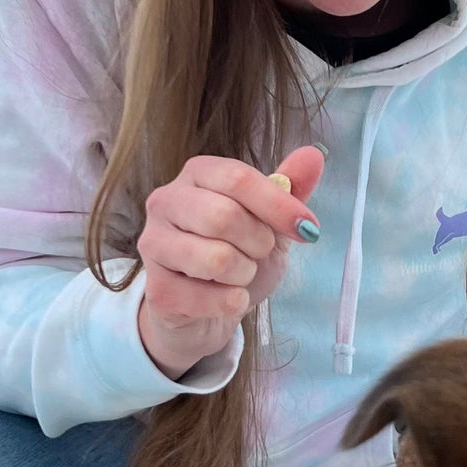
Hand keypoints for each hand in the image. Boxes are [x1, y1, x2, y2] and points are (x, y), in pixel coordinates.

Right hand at [137, 145, 325, 379]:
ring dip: (244, 275)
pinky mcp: (155, 289)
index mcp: (196, 175)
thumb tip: (313, 155)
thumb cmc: (237, 256)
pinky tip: (223, 298)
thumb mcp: (270, 222)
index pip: (237, 178)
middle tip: (259, 253)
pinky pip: (208, 298)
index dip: (278, 205)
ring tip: (238, 275)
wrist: (208, 311)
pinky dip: (231, 302)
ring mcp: (153, 244)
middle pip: (223, 216)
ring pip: (216, 259)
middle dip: (258, 243)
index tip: (308, 228)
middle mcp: (165, 202)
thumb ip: (289, 190)